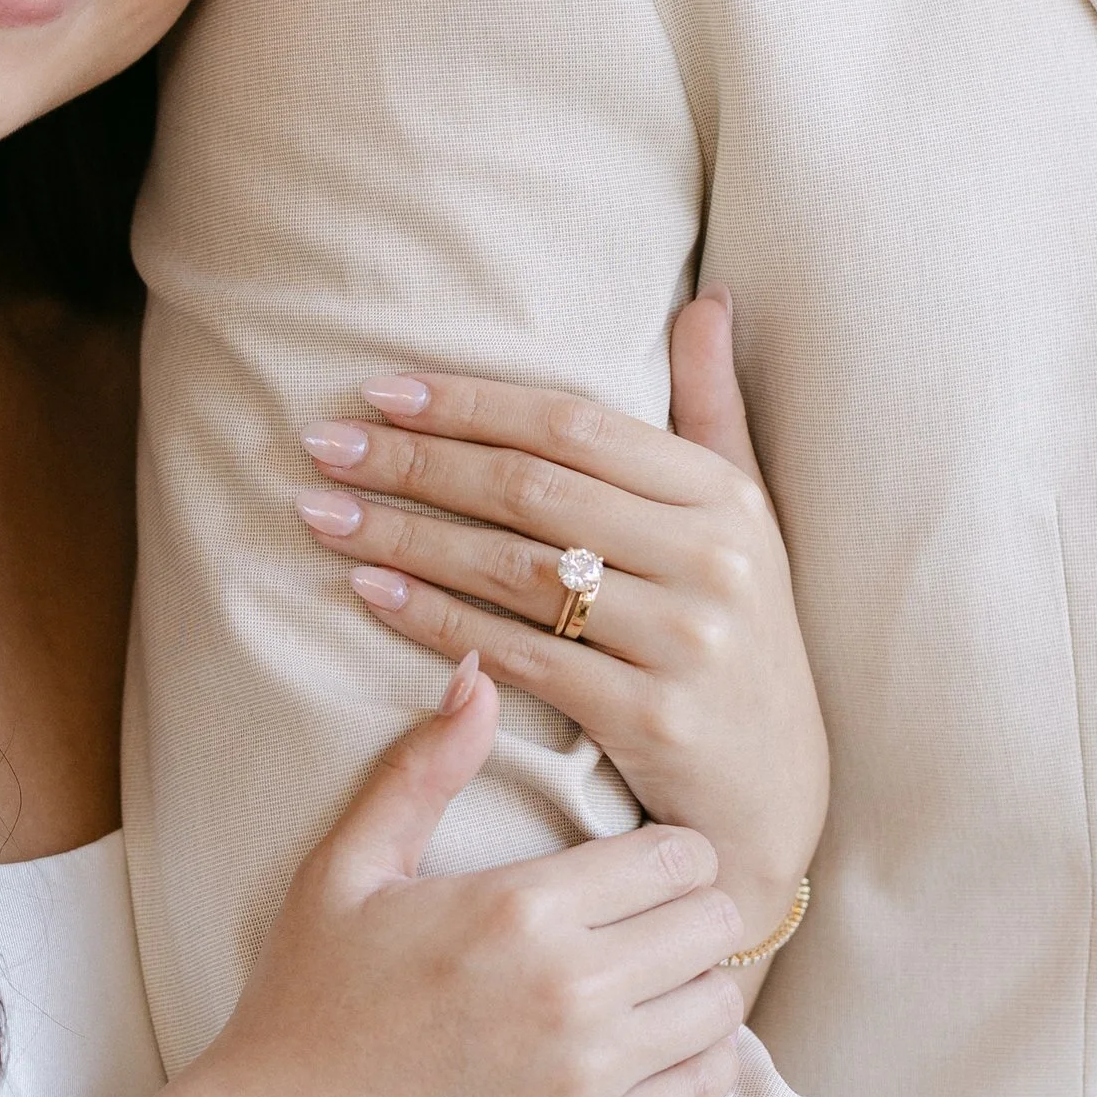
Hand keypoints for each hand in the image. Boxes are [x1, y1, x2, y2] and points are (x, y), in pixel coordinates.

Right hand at [200, 654, 747, 1096]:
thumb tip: (477, 676)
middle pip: (714, 921)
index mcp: (519, 908)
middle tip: (648, 919)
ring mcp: (587, 1079)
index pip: (677, 853)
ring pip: (722, 1004)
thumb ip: (422, 769)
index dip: (668, 849)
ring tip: (652, 980)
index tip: (639, 863)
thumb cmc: (309, 997)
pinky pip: (706, 1090)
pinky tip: (653, 1045)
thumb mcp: (347, 867)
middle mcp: (570, 991)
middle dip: (690, 909)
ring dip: (697, 984)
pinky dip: (697, 1061)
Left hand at [293, 294, 828, 949]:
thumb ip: (713, 408)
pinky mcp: (650, 718)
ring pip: (514, 569)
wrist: (774, 798)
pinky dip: (434, 619)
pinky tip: (368, 592)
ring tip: (323, 515)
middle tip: (323, 447)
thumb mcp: (746, 520)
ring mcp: (684, 640)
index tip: (380, 392)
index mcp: (724, 495)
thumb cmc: (741, 639)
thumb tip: (702, 298)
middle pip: (532, 489)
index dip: (471, 402)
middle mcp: (711, 559)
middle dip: (414, 463)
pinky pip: (517, 653)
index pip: (575, 424)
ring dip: (404, 536)